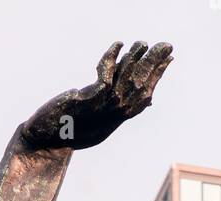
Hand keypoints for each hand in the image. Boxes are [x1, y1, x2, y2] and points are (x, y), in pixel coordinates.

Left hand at [21, 41, 172, 150]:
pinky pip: (106, 72)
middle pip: (141, 83)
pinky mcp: (90, 98)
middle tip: (165, 44)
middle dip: (154, 62)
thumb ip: (124, 108)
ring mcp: (104, 105)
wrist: (50, 138)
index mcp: (120, 116)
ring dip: (136, 56)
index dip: (159, 75)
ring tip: (142, 43)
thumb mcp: (106, 121)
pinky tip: (118, 44)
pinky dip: (112, 56)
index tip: (170, 59)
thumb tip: (148, 99)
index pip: (147, 93)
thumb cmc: (77, 130)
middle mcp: (116, 112)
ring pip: (126, 76)